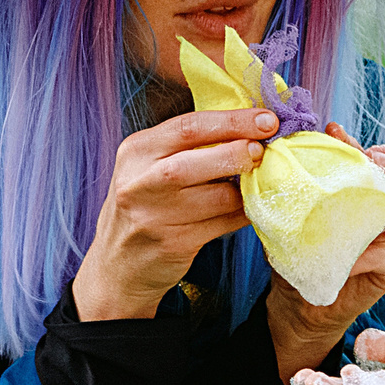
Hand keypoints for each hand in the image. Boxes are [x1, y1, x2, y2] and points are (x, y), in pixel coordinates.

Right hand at [71, 107, 278, 320]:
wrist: (117, 264)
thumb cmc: (143, 204)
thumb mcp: (149, 166)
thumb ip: (188, 146)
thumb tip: (249, 127)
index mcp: (136, 150)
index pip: (188, 127)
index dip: (232, 121)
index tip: (267, 120)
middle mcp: (140, 181)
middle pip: (196, 160)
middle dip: (239, 152)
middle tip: (264, 150)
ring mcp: (154, 216)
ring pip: (216, 196)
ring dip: (246, 188)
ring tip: (258, 180)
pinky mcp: (173, 244)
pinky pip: (222, 224)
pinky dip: (242, 213)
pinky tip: (249, 206)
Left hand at [267, 132, 384, 381]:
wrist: (298, 298)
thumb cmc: (299, 246)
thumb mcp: (294, 211)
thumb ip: (298, 183)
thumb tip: (277, 152)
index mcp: (368, 184)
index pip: (384, 153)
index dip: (364, 139)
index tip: (334, 132)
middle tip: (373, 159)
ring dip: (368, 211)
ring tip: (338, 216)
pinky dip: (361, 256)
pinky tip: (341, 261)